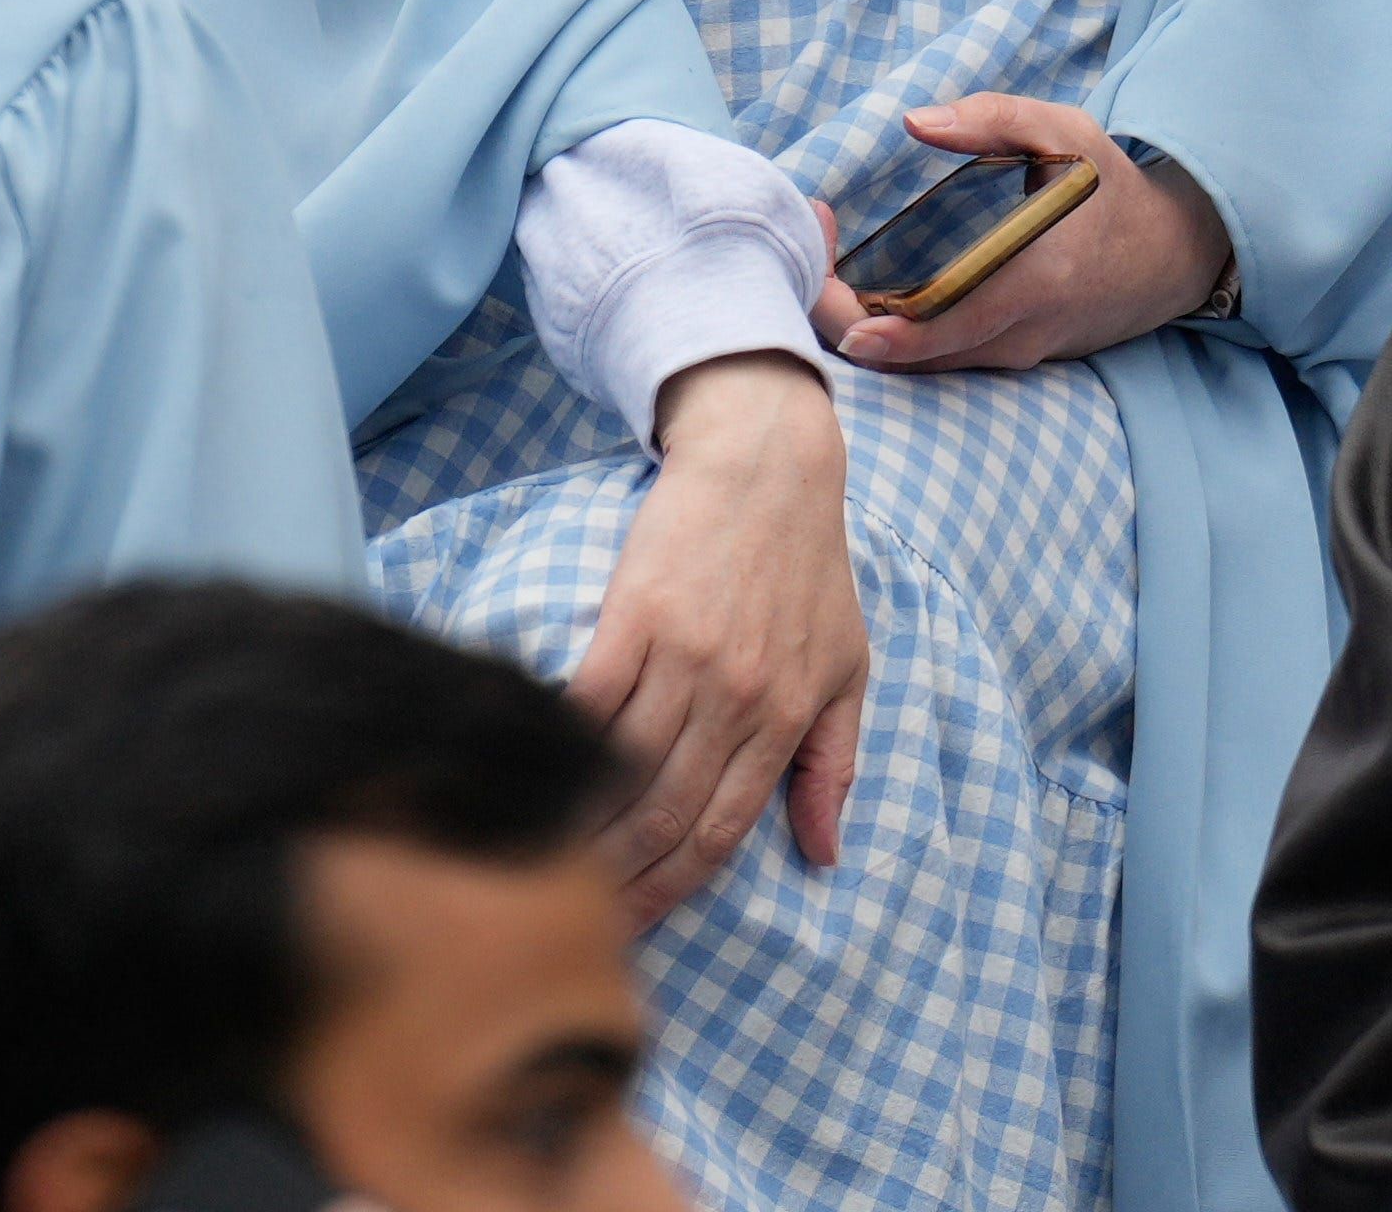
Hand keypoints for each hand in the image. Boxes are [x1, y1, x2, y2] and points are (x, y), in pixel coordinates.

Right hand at [564, 354, 858, 915]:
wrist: (767, 464)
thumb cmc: (811, 568)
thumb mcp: (848, 668)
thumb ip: (834, 764)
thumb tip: (826, 854)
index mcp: (785, 718)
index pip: (720, 831)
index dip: (674, 889)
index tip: (637, 926)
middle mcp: (735, 697)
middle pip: (666, 813)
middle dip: (624, 877)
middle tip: (584, 917)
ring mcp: (684, 656)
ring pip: (625, 769)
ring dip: (588, 826)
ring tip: (554, 865)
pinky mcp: (635, 614)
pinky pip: (591, 699)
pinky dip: (566, 747)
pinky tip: (543, 780)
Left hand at [825, 94, 1225, 374]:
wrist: (1175, 256)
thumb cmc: (1113, 187)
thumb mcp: (1065, 132)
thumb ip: (991, 117)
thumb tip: (912, 120)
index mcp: (1039, 279)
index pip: (948, 326)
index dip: (887, 330)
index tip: (836, 307)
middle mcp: (1028, 333)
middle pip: (924, 356)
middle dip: (853, 325)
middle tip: (807, 273)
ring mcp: (1024, 355)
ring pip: (931, 366)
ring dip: (873, 334)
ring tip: (822, 279)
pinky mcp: (1019, 361)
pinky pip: (949, 362)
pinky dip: (902, 341)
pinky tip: (863, 301)